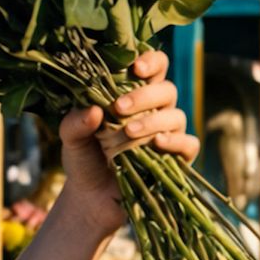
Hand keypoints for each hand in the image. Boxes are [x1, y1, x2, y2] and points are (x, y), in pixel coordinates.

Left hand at [56, 50, 200, 235]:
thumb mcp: (71, 139)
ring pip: (176, 115)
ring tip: (128, 132)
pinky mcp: (177, 159)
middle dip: (144, 95)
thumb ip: (75, 123)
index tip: (136, 67)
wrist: (91, 197)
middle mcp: (156, 110)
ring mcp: (169, 134)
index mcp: (133, 95)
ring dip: (152, 120)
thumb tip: (94, 110)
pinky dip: (175, 142)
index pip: (154, 68)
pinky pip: (188, 144)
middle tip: (119, 107)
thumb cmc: (83, 158)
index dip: (151, 61)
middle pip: (166, 89)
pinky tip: (157, 144)